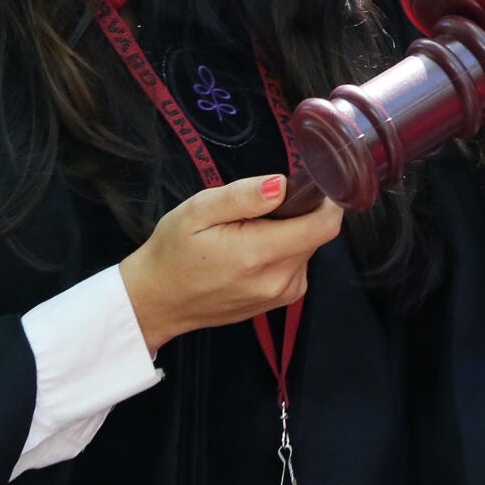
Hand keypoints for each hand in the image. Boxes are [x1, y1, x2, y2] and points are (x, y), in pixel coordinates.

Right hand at [118, 174, 343, 354]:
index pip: (323, 225)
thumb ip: (242, 196)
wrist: (157, 301)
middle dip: (298, 213)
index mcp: (260, 254)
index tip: (311, 183)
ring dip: (289, 232)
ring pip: (308, 247)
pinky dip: (283, 250)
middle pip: (316, 233)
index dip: (327, 199)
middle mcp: (279, 280)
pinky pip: (298, 264)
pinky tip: (251, 251)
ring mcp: (283, 294)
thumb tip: (282, 184)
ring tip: (248, 232)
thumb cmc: (173, 252)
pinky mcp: (282, 300)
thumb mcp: (197, 211)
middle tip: (259, 208)